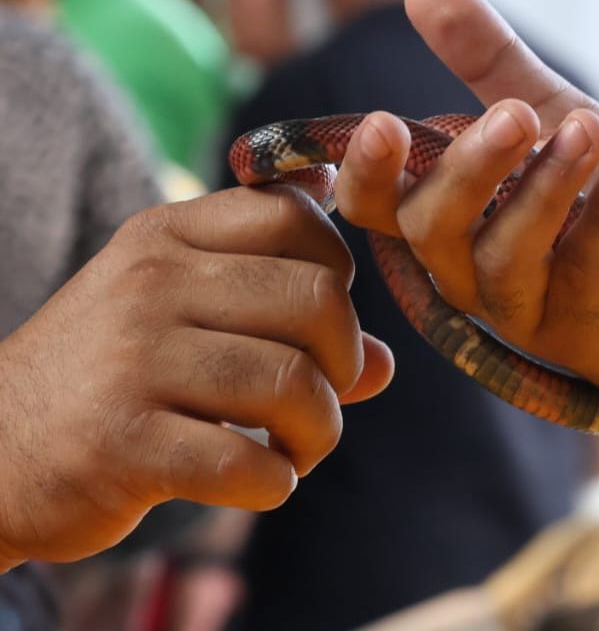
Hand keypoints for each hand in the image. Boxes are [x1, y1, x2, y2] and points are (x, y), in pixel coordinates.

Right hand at [0, 186, 392, 569]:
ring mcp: (134, 360)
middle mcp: (152, 282)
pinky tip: (261, 482)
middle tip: (321, 399)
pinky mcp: (123, 443)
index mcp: (169, 234)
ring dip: (320, 432)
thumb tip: (385, 362)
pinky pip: (247, 464)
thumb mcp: (183, 317)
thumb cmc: (112, 376)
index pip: (296, 216)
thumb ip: (284, 322)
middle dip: (344, 363)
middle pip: (318, 301)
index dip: (337, 273)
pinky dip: (276, 483)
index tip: (319, 322)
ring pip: (294, 384)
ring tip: (295, 450)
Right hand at [334, 0, 598, 444]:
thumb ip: (488, 62)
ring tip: (588, 128)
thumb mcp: (550, 119)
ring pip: (503, 256)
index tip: (381, 125)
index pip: (376, 208)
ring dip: (544, 187)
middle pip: (431, 231)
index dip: (366, 173)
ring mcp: (526, 310)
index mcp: (449, 225)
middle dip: (467, 169)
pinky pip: (586, 269)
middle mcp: (470, 274)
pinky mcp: (586, 329)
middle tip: (514, 115)